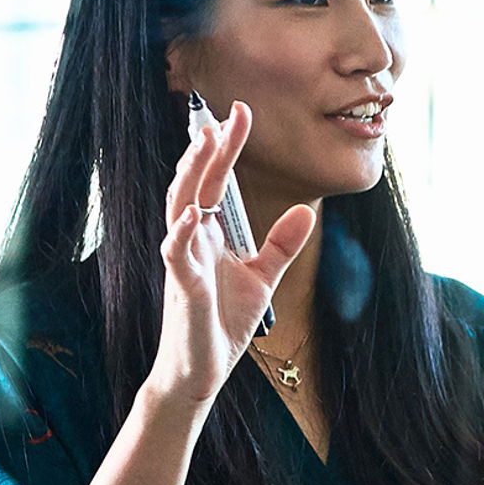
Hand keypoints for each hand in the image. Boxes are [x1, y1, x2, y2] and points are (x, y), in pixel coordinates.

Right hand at [141, 102, 313, 420]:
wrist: (200, 370)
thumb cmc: (222, 323)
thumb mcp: (261, 278)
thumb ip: (281, 244)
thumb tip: (307, 210)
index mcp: (208, 235)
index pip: (216, 181)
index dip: (226, 148)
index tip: (239, 114)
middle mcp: (191, 241)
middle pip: (196, 184)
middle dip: (210, 149)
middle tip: (227, 113)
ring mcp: (183, 262)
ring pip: (180, 208)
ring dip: (191, 175)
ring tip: (205, 141)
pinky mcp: (183, 289)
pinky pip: (177, 256)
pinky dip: (182, 234)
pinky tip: (193, 214)